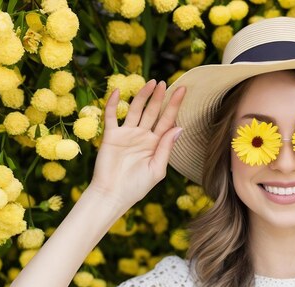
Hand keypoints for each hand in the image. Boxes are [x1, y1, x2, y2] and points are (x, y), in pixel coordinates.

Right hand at [87, 80, 184, 207]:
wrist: (112, 195)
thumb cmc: (137, 187)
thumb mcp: (157, 169)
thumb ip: (166, 148)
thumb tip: (179, 127)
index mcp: (156, 144)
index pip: (168, 120)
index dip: (175, 106)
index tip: (183, 90)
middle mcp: (143, 136)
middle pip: (153, 112)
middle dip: (159, 97)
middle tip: (165, 82)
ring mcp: (127, 134)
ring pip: (135, 110)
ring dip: (142, 96)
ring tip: (151, 83)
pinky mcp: (111, 136)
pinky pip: (111, 116)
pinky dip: (113, 104)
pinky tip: (119, 92)